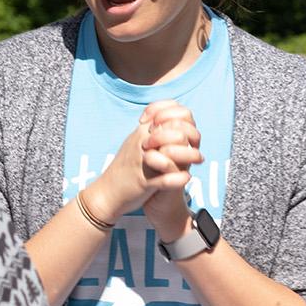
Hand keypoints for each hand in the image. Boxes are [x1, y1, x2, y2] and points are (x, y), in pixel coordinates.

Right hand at [81, 101, 201, 224]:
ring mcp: (144, 162)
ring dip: (190, 155)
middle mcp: (143, 143)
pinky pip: (166, 179)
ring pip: (172, 151)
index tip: (186, 128)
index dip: (182, 118)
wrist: (107, 192)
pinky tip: (186, 178)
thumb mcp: (135, 141)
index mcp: (142, 132)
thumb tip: (171, 116)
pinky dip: (179, 179)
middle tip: (196, 145)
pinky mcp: (145, 183)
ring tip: (197, 160)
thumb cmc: (125, 167)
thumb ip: (151, 129)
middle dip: (191, 135)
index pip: (169, 112)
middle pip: (174, 128)